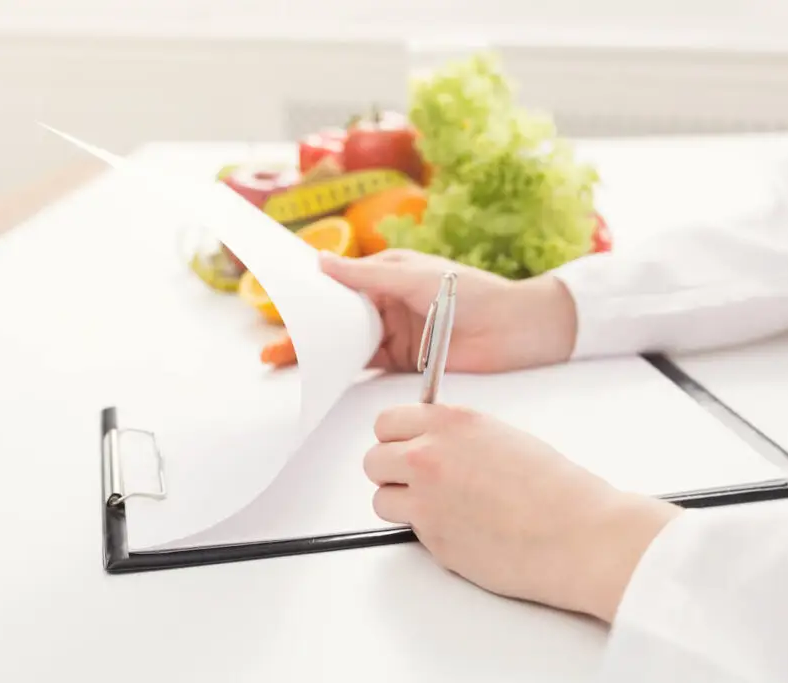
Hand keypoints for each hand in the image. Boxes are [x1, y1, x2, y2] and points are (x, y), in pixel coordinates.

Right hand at [260, 249, 577, 372]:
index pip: (339, 281)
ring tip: (284, 362)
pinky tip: (321, 375)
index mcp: (387, 274)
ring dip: (319, 353)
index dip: (309, 291)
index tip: (277, 297)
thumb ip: (367, 274)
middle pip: (337, 317)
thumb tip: (322, 262)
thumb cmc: (471, 292)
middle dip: (305, 330)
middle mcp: (386, 302)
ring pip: (347, 343)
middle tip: (273, 346)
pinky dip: (343, 370)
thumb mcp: (414, 277)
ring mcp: (393, 332)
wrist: (513, 331)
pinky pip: (366, 364)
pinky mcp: (404, 360)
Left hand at [364, 402, 681, 622]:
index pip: (386, 421)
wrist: (578, 533)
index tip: (402, 445)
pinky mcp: (431, 540)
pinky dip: (425, 532)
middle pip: (373, 459)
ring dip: (402, 504)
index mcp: (451, 423)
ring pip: (380, 499)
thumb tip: (432, 445)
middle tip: (414, 480)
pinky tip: (460, 528)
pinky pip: (408, 531)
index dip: (395, 436)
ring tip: (437, 508)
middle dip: (391, 471)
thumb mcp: (500, 437)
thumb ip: (456, 437)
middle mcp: (430, 456)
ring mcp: (426, 500)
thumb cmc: (556, 490)